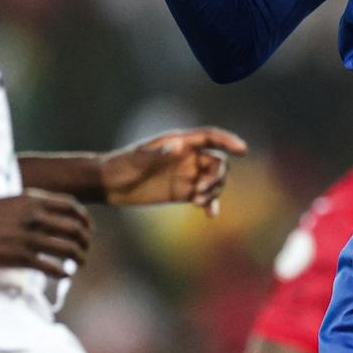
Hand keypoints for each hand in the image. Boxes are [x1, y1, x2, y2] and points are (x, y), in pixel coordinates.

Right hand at [0, 189, 91, 276]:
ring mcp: (28, 237)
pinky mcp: (19, 257)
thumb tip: (54, 214)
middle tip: (85, 249)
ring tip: (80, 263)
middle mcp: (34, 216)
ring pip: (67, 249)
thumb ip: (34, 205)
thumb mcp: (12, 201)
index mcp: (33, 199)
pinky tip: (64, 274)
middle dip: (85, 241)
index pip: (72, 206)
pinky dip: (62, 272)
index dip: (85, 219)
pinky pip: (51, 266)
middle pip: (74, 229)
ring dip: (78, 258)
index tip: (88, 229)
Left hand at [100, 127, 247, 215]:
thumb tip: (178, 146)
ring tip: (198, 201)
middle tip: (201, 191)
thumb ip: (159, 152)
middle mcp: (187, 157)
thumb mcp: (138, 158)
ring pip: (214, 180)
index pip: (210, 137)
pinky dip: (211, 204)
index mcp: (180, 142)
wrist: (109, 184)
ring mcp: (186, 175)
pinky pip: (204, 197)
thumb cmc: (121, 165)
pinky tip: (211, 214)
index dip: (228, 141)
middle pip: (217, 161)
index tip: (243, 150)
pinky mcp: (182, 192)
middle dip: (217, 176)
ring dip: (214, 190)